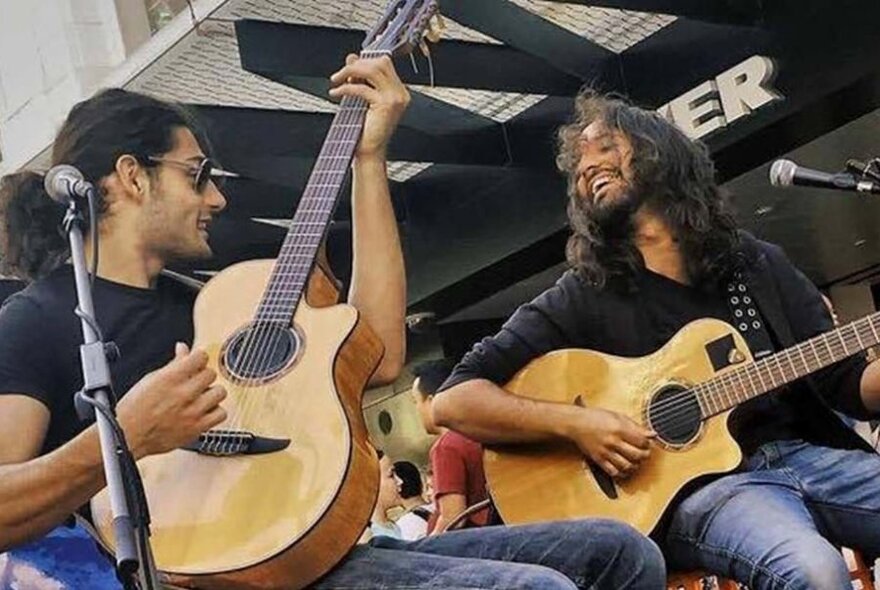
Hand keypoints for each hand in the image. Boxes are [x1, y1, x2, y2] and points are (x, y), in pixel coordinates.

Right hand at [117, 342, 226, 457]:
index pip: (200, 357)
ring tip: (200, 398)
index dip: (198, 358)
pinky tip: (204, 411)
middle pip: (211, 374)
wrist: (128, 436)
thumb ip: (173, 363)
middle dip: (203, 376)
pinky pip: (221, 414)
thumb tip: (183, 349)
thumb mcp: (150, 379)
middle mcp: (182, 394)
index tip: (195, 362)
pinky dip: (215, 412)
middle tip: (194, 383)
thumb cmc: (134, 410)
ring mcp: (192, 412)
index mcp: (169, 378)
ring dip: (211, 393)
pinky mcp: (197, 428)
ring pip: (220, 392)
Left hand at [329, 53, 409, 158]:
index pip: (384, 63)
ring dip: (350, 71)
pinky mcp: (386, 105)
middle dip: (357, 64)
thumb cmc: (365, 130)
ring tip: (337, 80)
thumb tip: (352, 58)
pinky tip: (336, 92)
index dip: (364, 61)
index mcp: (398, 91)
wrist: (369, 152)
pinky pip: (362, 88)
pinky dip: (345, 88)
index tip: (348, 67)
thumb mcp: (361, 98)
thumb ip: (359, 77)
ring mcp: (395, 99)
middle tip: (340, 74)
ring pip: (373, 70)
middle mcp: (400, 93)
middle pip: (380, 62)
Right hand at [569, 407, 654, 478]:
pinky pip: (613, 472)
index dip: (648, 444)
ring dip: (635, 466)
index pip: (642, 441)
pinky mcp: (599, 459)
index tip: (648, 443)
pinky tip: (625, 469)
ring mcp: (605, 452)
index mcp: (619, 428)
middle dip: (645, 456)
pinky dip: (622, 473)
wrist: (575, 423)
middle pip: (637, 455)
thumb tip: (652, 433)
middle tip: (645, 454)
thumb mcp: (617, 416)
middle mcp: (613, 441)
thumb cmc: (595, 417)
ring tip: (636, 462)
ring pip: (627, 466)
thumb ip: (636, 426)